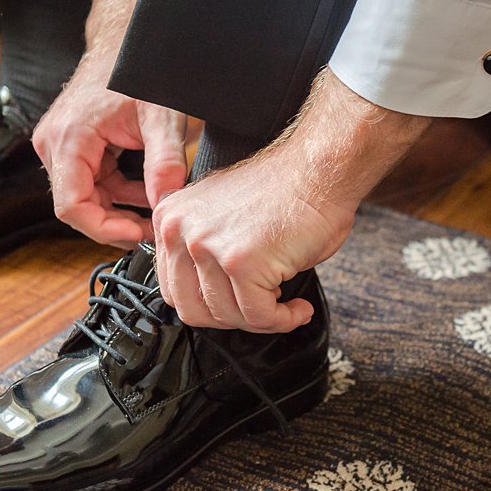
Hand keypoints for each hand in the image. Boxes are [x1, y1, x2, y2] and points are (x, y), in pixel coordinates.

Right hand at [30, 0, 189, 247]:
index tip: (137, 234)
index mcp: (69, 139)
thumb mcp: (162, 118)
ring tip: (154, 208)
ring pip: (85, 196)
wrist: (125, 41)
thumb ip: (165, 162)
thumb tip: (167, 202)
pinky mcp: (71, 145)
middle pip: (77, 205)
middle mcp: (55, 144)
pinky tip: (144, 190)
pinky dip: (117, 191)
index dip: (104, 229)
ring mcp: (60, 144)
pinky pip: (90, 181)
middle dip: (115, 221)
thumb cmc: (139, 70)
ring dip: (119, 207)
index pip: (71, 207)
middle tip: (151, 228)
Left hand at [152, 150, 351, 332]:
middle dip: (233, 319)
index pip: (174, 290)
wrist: (320, 170)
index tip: (239, 304)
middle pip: (194, 310)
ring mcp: (208, 246)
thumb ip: (201, 250)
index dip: (211, 306)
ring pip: (227, 316)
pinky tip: (299, 309)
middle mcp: (180, 231)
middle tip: (262, 310)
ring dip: (263, 320)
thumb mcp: (221, 217)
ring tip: (287, 307)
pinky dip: (284, 320)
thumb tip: (207, 296)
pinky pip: (259, 316)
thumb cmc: (284, 191)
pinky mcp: (241, 263)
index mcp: (170, 219)